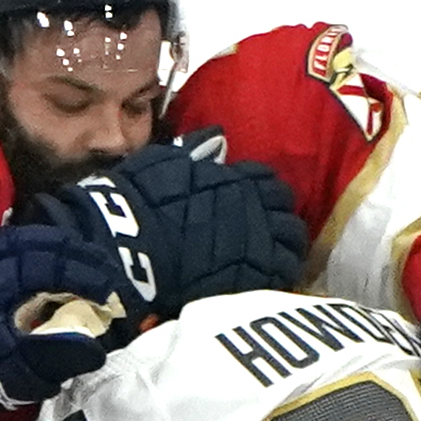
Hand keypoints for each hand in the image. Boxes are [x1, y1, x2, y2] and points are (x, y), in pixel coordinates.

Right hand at [32, 131, 309, 318]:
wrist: (129, 247)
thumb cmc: (142, 201)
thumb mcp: (166, 161)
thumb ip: (196, 152)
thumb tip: (217, 139)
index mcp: (239, 180)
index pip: (269, 182)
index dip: (263, 193)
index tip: (254, 202)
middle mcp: (256, 209)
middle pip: (286, 214)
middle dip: (279, 221)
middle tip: (266, 233)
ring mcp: (257, 246)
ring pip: (290, 246)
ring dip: (283, 250)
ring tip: (269, 260)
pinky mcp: (250, 280)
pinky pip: (277, 277)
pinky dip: (274, 277)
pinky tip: (264, 281)